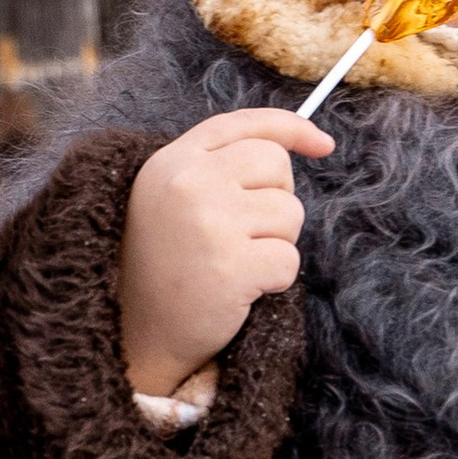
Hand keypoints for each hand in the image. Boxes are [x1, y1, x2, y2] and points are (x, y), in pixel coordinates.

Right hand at [117, 108, 333, 398]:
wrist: (135, 334)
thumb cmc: (164, 266)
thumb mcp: (172, 197)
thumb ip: (220, 165)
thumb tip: (304, 144)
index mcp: (173, 161)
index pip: (244, 125)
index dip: (291, 129)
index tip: (323, 145)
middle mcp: (189, 182)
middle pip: (276, 165)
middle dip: (277, 199)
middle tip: (246, 234)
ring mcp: (209, 223)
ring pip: (290, 213)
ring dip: (276, 243)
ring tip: (236, 263)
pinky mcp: (231, 267)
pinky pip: (289, 260)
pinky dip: (276, 280)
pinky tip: (241, 290)